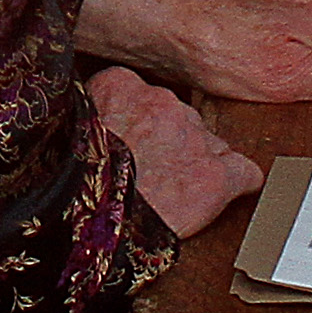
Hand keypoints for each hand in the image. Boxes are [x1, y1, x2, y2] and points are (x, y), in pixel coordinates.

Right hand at [89, 67, 263, 233]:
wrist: (90, 225)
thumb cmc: (73, 186)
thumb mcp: (68, 128)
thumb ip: (92, 111)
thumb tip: (97, 116)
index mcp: (121, 86)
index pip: (144, 94)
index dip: (141, 122)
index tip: (134, 142)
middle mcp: (162, 103)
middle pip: (180, 118)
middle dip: (172, 143)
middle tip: (152, 173)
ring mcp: (193, 137)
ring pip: (210, 143)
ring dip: (198, 163)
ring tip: (176, 191)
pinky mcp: (216, 176)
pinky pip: (243, 172)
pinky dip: (237, 183)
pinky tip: (226, 193)